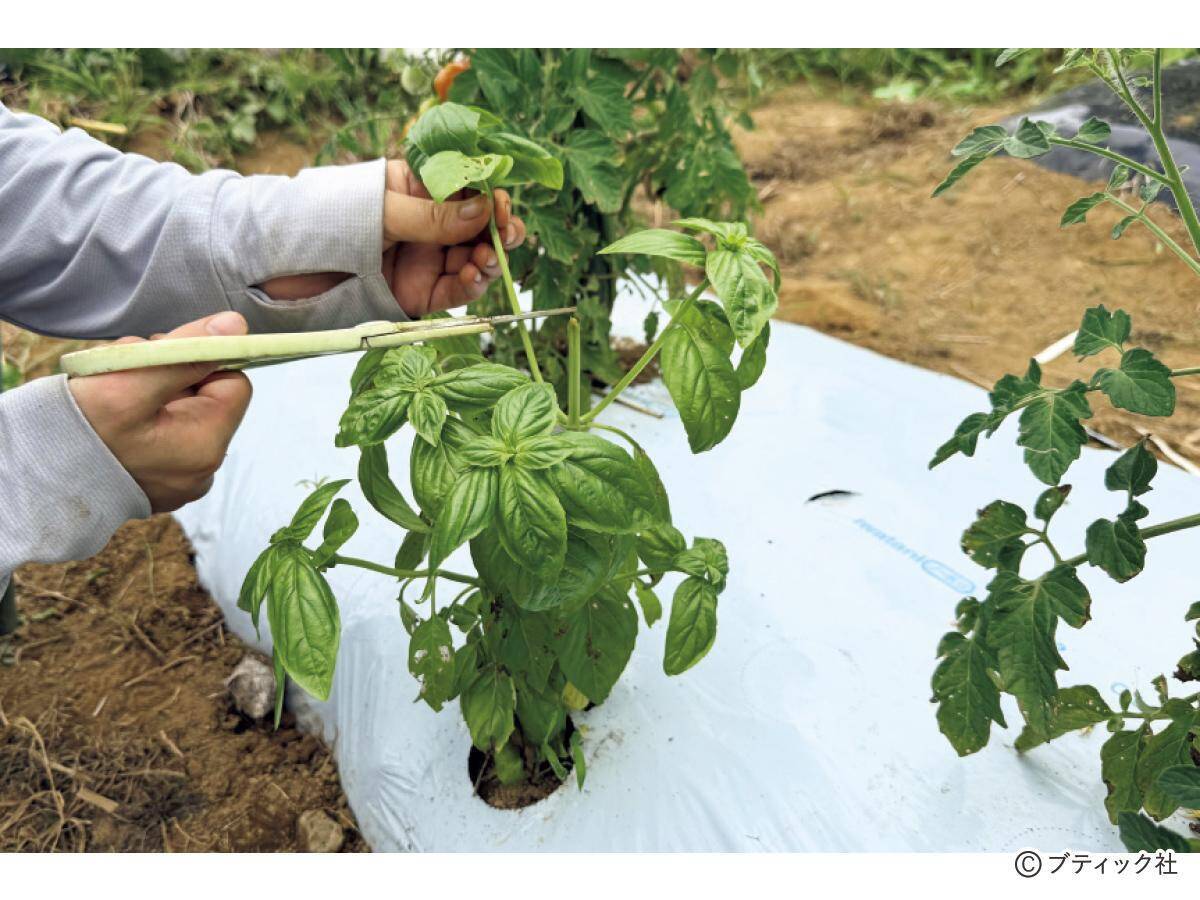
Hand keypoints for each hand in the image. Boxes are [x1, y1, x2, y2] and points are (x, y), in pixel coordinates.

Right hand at [69, 312, 252, 512]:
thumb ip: (187, 351)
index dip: (201, 360)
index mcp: (205, 447)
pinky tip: (113, 418)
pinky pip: (165, 436)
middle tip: (127, 369)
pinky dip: (144, 417)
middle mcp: (202, 470)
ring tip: (112, 391)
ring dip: (153, 391)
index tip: (161, 356)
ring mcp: (181, 480)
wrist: (33, 478)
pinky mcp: (160, 482)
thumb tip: (235, 326)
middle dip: (172, 374)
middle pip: (206, 398)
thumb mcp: (130, 379)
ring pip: (183, 412)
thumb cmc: (78, 429)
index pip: (233, 383)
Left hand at [260, 160, 526, 316]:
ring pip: (471, 261)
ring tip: (486, 261)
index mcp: (417, 190)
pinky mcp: (414, 296)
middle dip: (498, 232)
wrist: (271, 267)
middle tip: (507, 237)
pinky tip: (473, 277)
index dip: (492, 197)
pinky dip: (469, 286)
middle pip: (477, 229)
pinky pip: (452, 292)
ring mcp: (421, 261)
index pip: (468, 190)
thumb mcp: (380, 210)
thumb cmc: (319, 219)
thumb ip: (432, 215)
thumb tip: (485, 210)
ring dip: (487, 261)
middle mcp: (425, 226)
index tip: (503, 206)